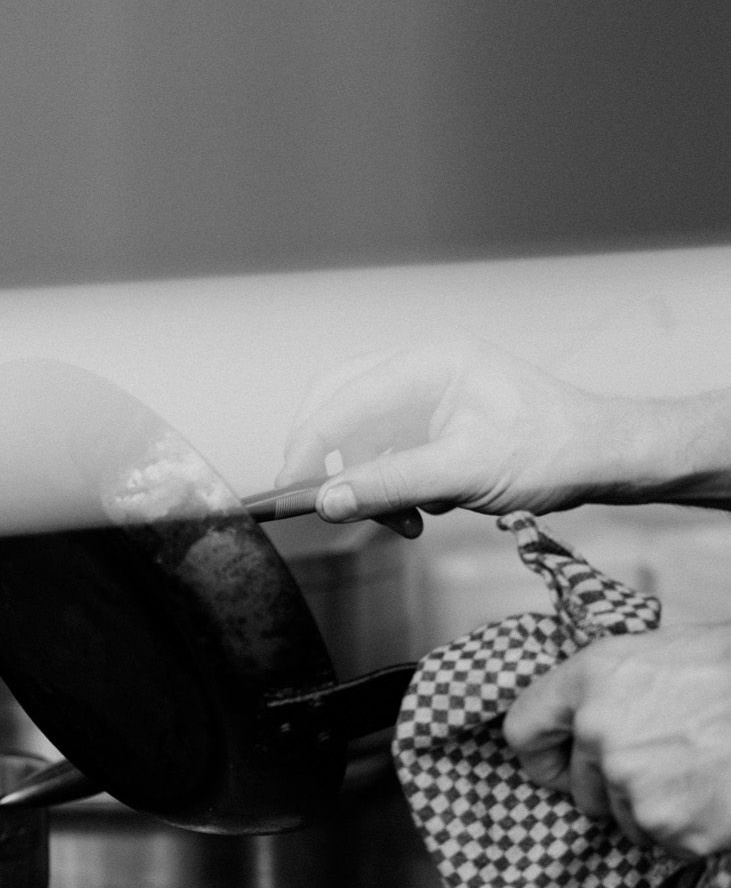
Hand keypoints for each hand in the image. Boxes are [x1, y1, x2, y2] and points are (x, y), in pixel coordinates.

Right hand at [277, 338, 707, 524]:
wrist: (600, 456)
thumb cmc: (548, 450)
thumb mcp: (463, 472)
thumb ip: (390, 486)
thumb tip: (327, 502)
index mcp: (428, 362)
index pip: (341, 401)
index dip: (307, 448)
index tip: (287, 492)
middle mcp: (421, 372)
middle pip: (341, 412)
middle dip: (334, 467)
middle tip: (325, 509)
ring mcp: (427, 398)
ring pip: (364, 442)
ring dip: (371, 488)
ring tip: (403, 524)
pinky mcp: (435, 426)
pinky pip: (389, 457)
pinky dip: (394, 491)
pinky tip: (422, 514)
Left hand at [503, 625, 730, 858]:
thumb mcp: (663, 653)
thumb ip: (611, 688)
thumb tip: (578, 724)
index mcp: (593, 676)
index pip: (523, 731)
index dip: (542, 756)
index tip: (559, 765)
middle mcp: (601, 730)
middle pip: (580, 789)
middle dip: (616, 787)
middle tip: (672, 759)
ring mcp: (633, 782)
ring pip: (625, 820)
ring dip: (658, 808)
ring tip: (705, 769)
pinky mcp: (669, 825)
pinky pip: (665, 843)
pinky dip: (692, 829)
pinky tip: (719, 793)